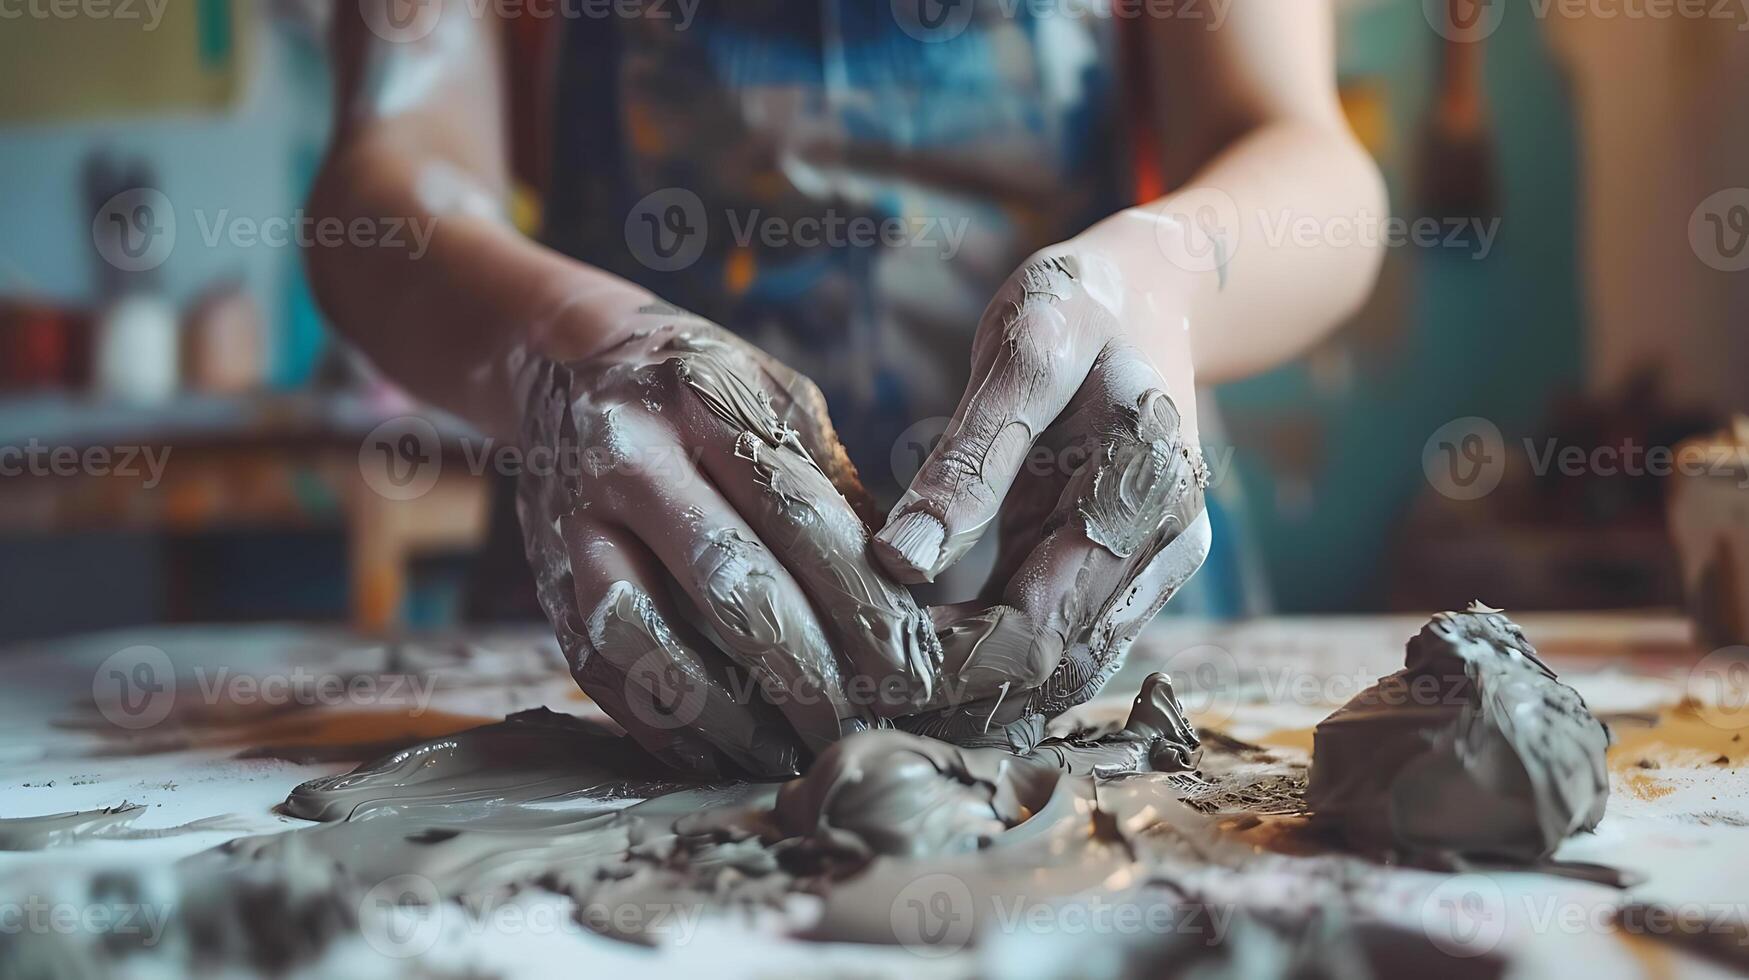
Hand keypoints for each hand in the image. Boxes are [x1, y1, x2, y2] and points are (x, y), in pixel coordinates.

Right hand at [515, 303, 942, 777]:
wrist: (563, 369)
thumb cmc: (702, 393)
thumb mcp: (776, 401)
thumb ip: (834, 489)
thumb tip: (904, 599)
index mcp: (705, 399)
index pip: (800, 514)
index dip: (861, 600)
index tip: (909, 665)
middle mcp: (631, 458)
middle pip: (729, 582)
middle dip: (807, 671)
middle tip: (862, 723)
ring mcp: (577, 524)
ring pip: (655, 639)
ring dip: (733, 715)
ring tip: (796, 753)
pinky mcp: (549, 582)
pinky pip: (606, 672)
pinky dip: (666, 728)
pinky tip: (723, 757)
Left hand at [872, 245, 1211, 741]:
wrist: (1153, 293)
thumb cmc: (1079, 305)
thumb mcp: (1022, 351)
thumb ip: (970, 459)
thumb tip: (900, 561)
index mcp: (1146, 491)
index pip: (1041, 628)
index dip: (952, 659)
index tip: (865, 653)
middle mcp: (1169, 545)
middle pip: (1056, 668)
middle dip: (962, 687)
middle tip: (860, 677)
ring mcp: (1157, 564)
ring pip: (1062, 668)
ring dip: (978, 681)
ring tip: (883, 668)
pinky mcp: (1131, 569)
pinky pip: (1061, 634)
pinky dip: (996, 648)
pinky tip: (927, 639)